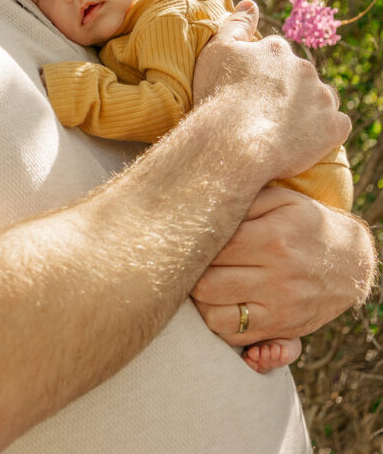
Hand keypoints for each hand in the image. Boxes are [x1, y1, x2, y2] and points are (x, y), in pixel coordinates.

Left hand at [191, 187, 375, 344]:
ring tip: (201, 283)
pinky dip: (217, 324)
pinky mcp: (280, 330)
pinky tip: (218, 303)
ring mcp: (279, 309)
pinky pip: (234, 337)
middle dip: (189, 274)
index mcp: (273, 240)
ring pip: (215, 317)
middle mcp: (276, 278)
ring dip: (199, 302)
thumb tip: (204, 206)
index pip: (214, 248)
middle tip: (188, 262)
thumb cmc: (306, 224)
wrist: (351, 263)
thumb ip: (244, 200)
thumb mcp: (282, 200)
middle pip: (207, 285)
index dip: (193, 244)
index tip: (186, 237)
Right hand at [192, 1, 350, 182]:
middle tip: (265, 113)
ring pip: (322, 99)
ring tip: (286, 128)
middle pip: (301, 78)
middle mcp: (304, 67)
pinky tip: (304, 141)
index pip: (276, 58)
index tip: (251, 92)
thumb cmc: (219, 95)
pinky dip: (325, 132)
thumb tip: (251, 3)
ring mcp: (321, 97)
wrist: (234, 141)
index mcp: (276, 50)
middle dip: (288, 91)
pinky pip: (337, 126)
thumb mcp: (216, 51)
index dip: (263, 76)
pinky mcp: (333, 126)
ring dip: (310, 109)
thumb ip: (236, 24)